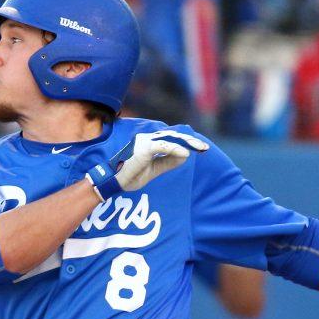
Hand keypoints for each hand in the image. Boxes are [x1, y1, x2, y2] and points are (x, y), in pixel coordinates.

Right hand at [88, 130, 208, 199]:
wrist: (113, 181)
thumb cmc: (130, 175)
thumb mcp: (154, 170)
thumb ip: (168, 162)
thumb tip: (186, 156)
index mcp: (149, 143)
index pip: (171, 139)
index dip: (186, 142)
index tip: (200, 149)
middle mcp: (147, 139)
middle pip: (173, 136)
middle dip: (190, 141)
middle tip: (204, 148)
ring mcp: (144, 142)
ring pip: (170, 139)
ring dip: (186, 143)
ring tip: (199, 148)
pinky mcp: (143, 149)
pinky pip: (163, 147)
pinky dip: (175, 149)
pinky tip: (186, 154)